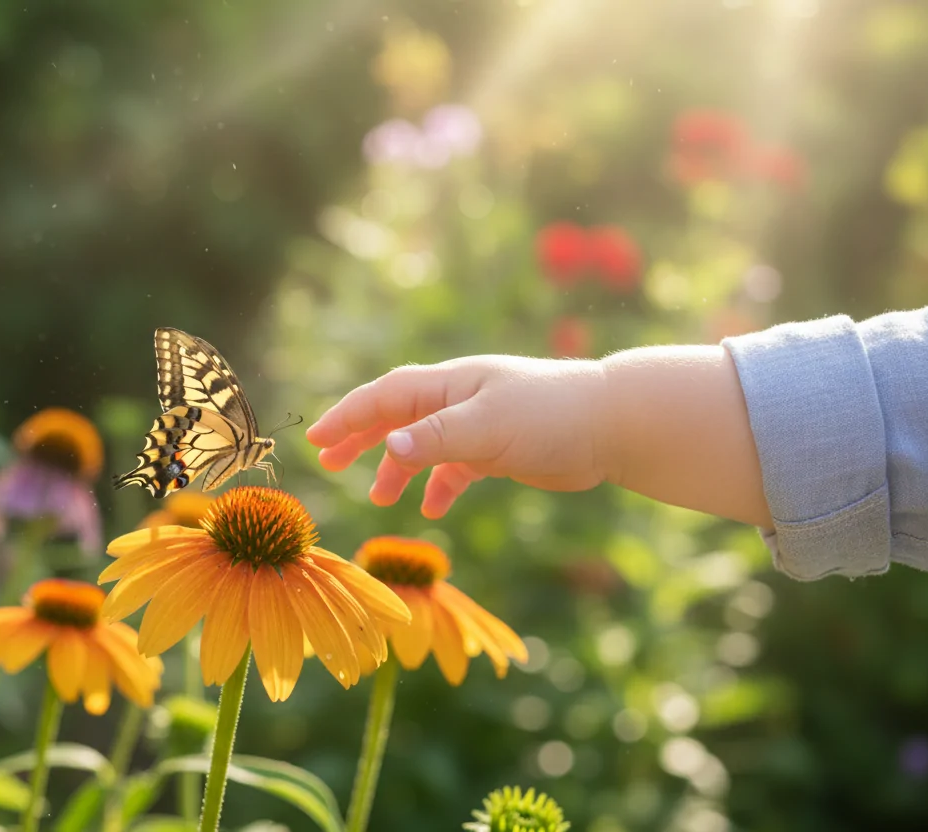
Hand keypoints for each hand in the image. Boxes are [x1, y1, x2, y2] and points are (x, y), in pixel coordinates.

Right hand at [305, 356, 609, 518]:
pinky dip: (438, 485)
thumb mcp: (487, 427)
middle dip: (360, 437)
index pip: (384, 397)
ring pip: (422, 444)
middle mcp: (458, 400)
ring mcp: (477, 424)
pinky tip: (430, 508)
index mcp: (449, 384)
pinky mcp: (498, 449)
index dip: (348, 416)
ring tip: (378, 498)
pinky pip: (455, 467)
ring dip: (397, 468)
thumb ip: (436, 438)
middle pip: (395, 415)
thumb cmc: (550, 415)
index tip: (316, 439)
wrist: (612, 424)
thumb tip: (387, 445)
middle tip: (329, 462)